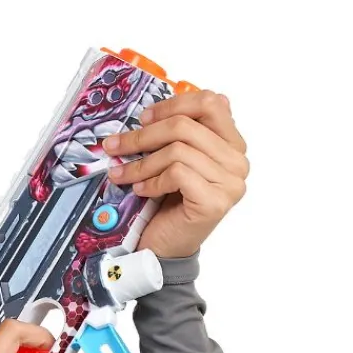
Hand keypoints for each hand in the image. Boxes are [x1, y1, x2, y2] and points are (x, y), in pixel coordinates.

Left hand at [103, 90, 248, 260]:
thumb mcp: (172, 162)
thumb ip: (176, 136)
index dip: (173, 105)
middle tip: (114, 145)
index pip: (211, 103)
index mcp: (232, 143)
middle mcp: (237, 160)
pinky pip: (177, 173)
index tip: (142, 118)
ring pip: (178, 150)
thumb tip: (148, 111)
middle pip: (186, 126)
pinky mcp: (214, 201)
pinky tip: (141, 191)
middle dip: (143, 135)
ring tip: (121, 175)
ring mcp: (230, 182)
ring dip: (141, 163)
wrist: (165, 249)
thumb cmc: (167, 204)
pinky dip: (151, 181)